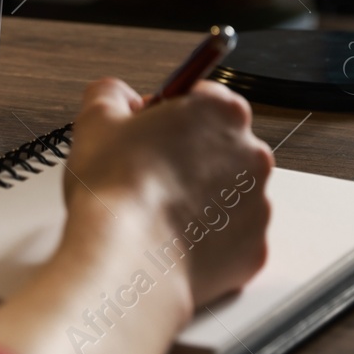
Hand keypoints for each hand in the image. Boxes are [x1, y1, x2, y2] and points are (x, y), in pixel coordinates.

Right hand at [63, 77, 273, 310]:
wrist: (127, 259)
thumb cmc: (116, 190)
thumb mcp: (95, 119)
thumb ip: (111, 93)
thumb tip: (118, 97)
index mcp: (220, 112)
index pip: (204, 96)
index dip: (171, 111)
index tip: (152, 127)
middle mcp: (251, 154)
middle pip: (220, 144)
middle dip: (189, 154)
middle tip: (147, 170)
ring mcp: (258, 204)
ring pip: (228, 191)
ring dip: (200, 195)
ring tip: (155, 208)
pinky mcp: (254, 248)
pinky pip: (231, 234)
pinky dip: (207, 235)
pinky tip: (171, 236)